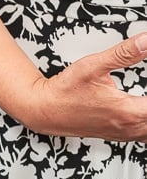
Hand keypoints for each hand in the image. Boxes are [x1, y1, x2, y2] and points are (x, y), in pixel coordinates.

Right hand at [18, 33, 146, 140]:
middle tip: (146, 90)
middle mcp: (129, 126)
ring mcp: (124, 134)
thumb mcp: (93, 66)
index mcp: (129, 111)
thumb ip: (124, 53)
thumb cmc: (63, 93)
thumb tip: (145, 41)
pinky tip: (143, 118)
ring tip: (146, 103)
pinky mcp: (117, 135)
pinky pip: (144, 137)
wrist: (43, 109)